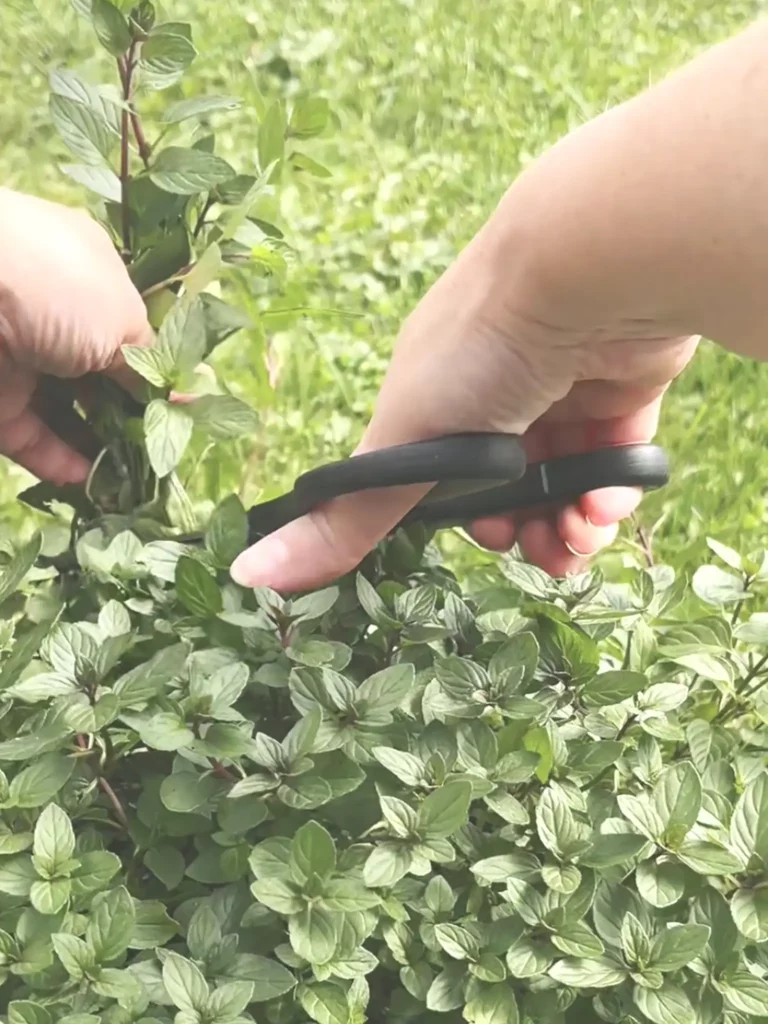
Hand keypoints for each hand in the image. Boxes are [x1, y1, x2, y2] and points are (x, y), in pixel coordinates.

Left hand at [0, 188, 150, 484]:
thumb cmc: (55, 288)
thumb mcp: (121, 321)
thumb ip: (148, 366)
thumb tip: (179, 399)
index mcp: (90, 282)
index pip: (128, 336)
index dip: (153, 375)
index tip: (179, 412)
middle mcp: (56, 320)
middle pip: (101, 380)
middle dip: (131, 417)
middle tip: (160, 452)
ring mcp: (22, 362)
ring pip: (67, 415)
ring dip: (101, 447)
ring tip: (133, 479)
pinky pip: (33, 438)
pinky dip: (60, 462)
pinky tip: (90, 482)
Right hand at [230, 219, 697, 591]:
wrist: (584, 274)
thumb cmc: (479, 347)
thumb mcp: (405, 440)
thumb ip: (347, 516)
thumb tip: (252, 574)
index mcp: (437, 401)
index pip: (441, 484)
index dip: (460, 523)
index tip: (483, 543)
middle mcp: (496, 399)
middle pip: (507, 495)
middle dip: (522, 534)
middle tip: (536, 545)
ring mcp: (560, 396)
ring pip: (565, 488)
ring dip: (573, 526)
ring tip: (582, 533)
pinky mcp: (621, 394)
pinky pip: (617, 461)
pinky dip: (613, 491)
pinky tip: (608, 500)